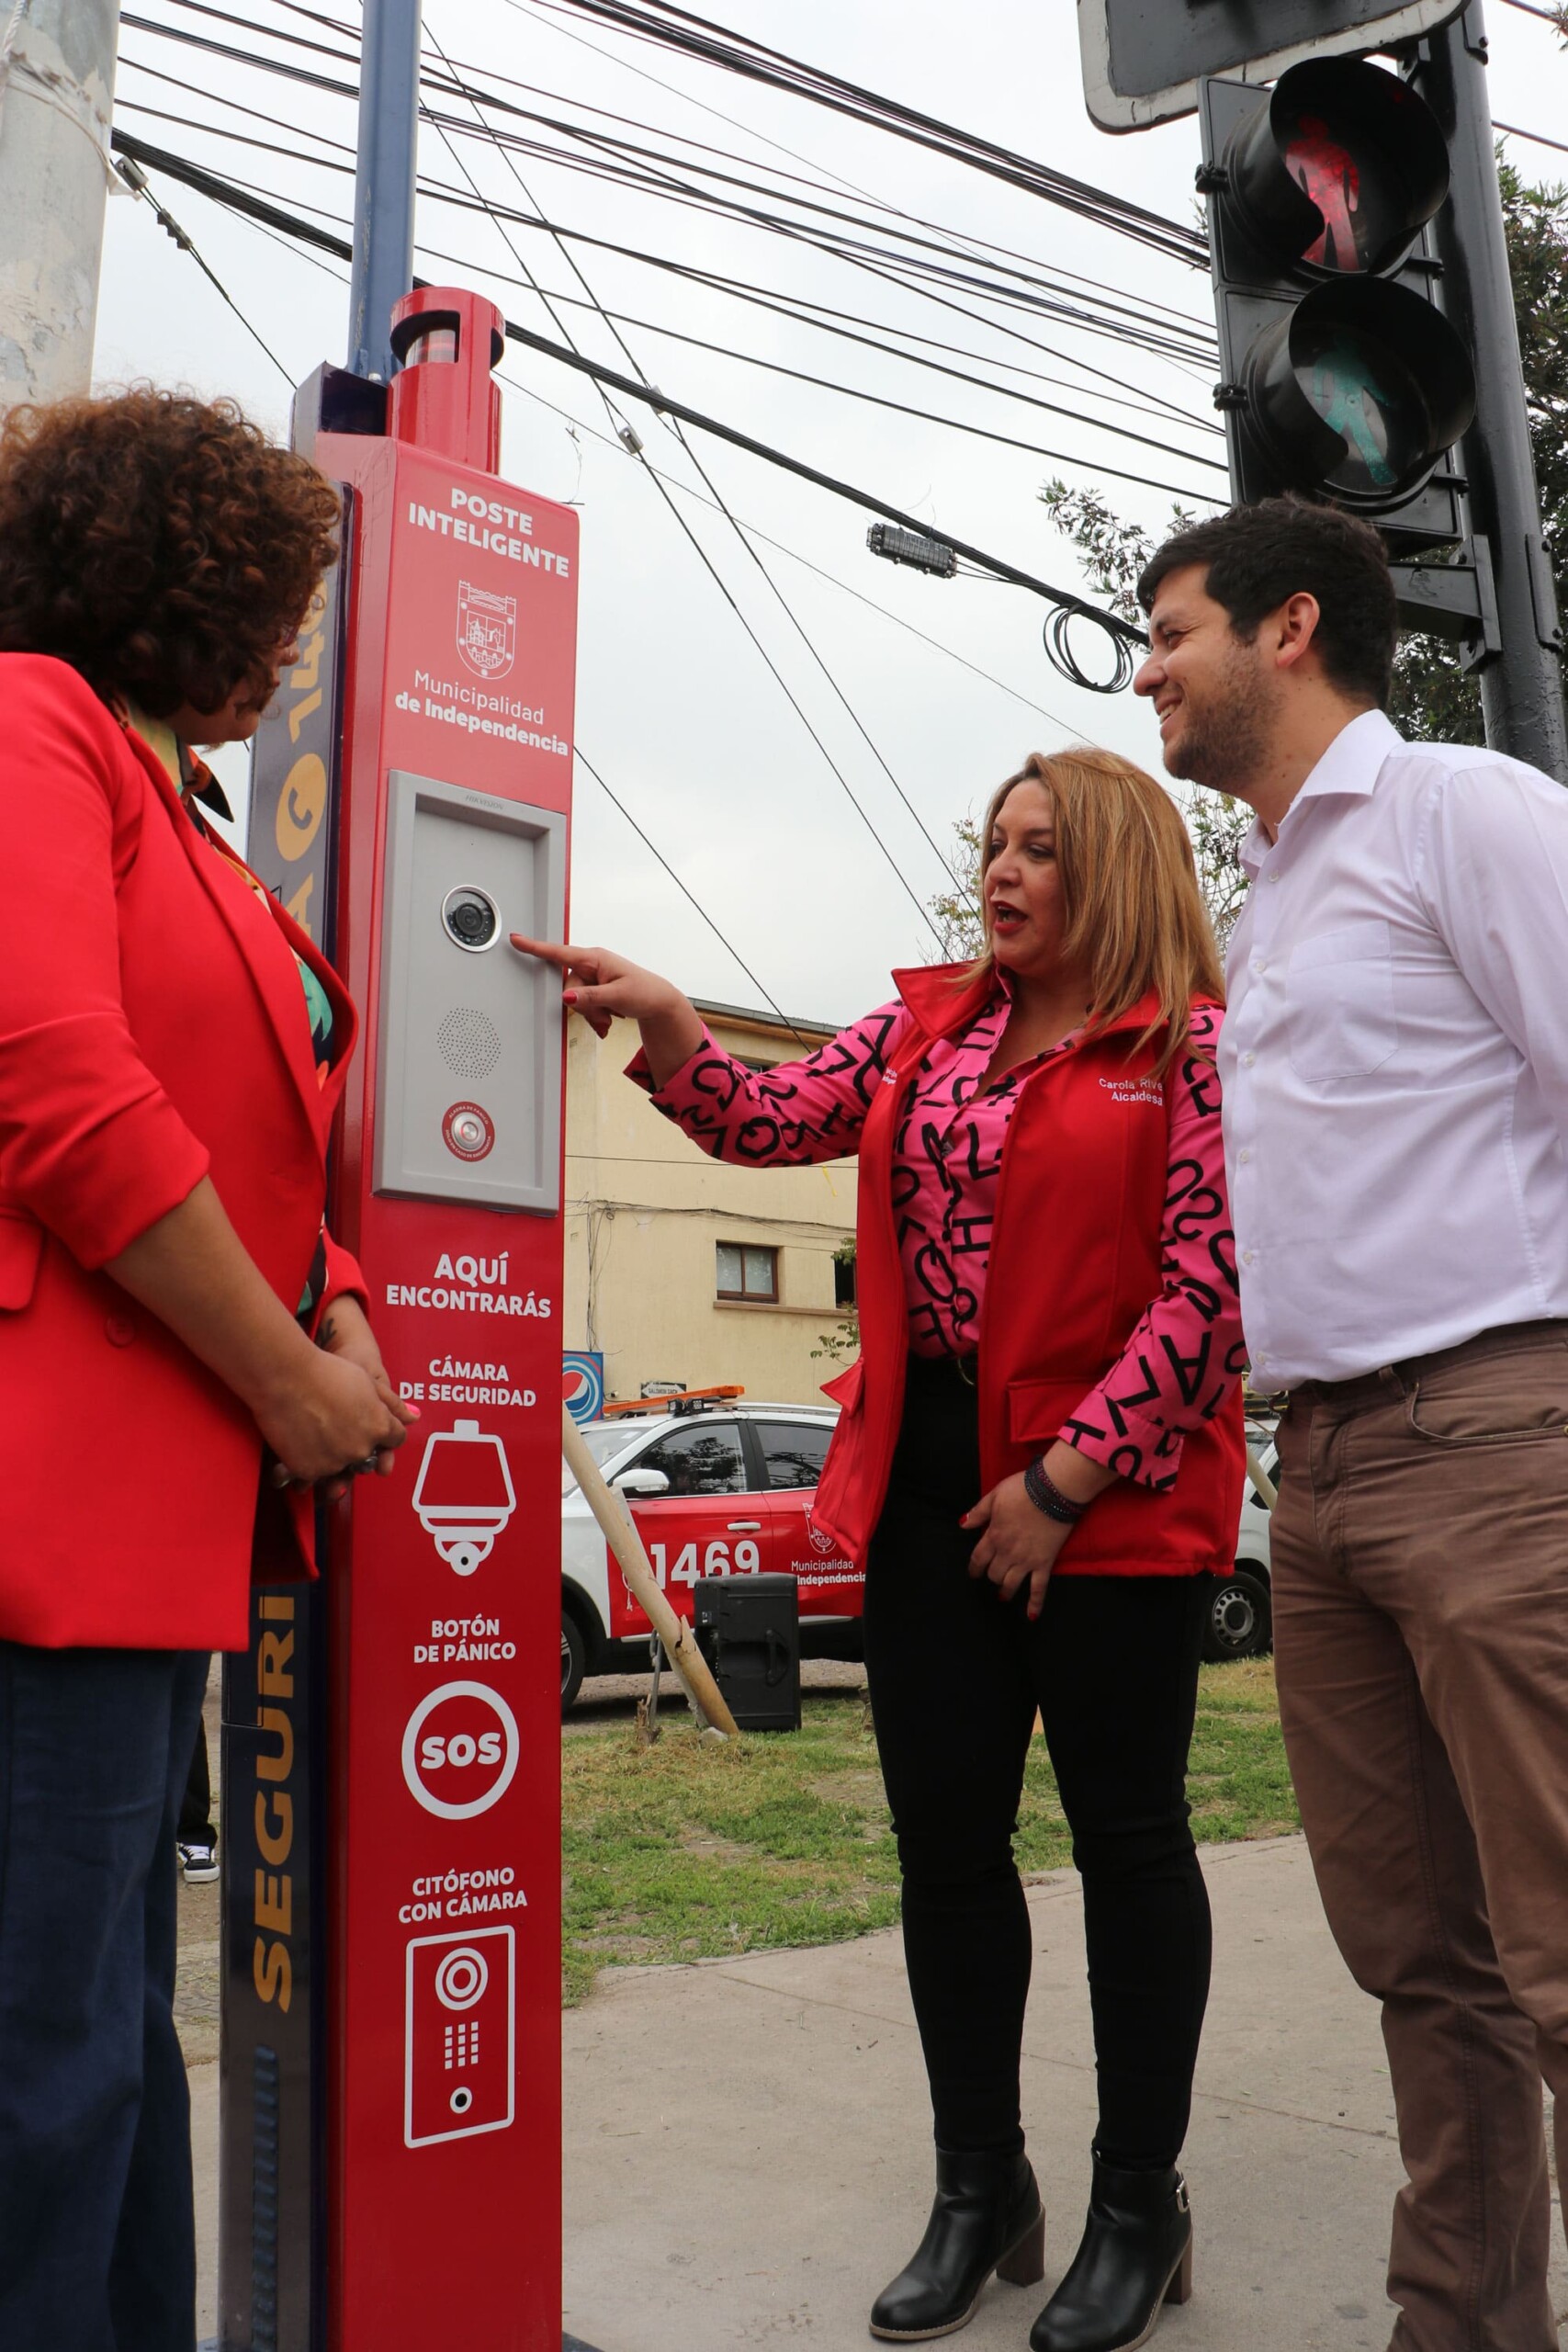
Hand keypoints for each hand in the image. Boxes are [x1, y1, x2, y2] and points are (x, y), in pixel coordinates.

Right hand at [254, 1345, 412, 1492]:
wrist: (285, 1377)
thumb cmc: (328, 1372)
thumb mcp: (368, 1381)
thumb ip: (392, 1403)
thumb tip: (414, 1417)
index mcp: (380, 1427)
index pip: (395, 1439)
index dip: (383, 1429)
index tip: (368, 1421)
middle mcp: (361, 1449)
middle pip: (367, 1456)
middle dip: (357, 1444)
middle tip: (336, 1423)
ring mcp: (335, 1463)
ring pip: (339, 1468)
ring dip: (332, 1456)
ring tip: (316, 1431)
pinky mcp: (310, 1471)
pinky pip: (314, 1475)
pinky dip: (309, 1463)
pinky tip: (301, 1443)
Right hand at [510, 936, 687, 1039]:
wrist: (659, 1003)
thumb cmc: (645, 992)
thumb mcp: (617, 995)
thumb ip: (590, 996)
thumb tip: (567, 996)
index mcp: (595, 958)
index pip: (560, 953)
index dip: (536, 948)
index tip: (517, 940)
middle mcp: (591, 965)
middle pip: (568, 987)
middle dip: (583, 1006)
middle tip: (606, 1015)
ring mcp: (593, 978)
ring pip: (575, 1000)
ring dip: (591, 1014)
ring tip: (610, 1017)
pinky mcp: (595, 989)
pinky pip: (583, 1005)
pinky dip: (593, 1016)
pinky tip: (607, 1020)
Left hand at [963, 1472, 1074, 1620]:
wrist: (1053, 1491)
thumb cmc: (1023, 1489)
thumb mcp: (995, 1495)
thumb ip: (978, 1512)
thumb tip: (963, 1525)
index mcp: (994, 1535)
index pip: (978, 1559)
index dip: (974, 1568)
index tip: (973, 1574)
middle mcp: (1007, 1552)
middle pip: (994, 1574)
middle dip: (991, 1577)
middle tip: (992, 1577)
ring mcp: (1026, 1560)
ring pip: (1010, 1584)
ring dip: (1005, 1592)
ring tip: (1003, 1596)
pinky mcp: (1044, 1563)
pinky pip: (1039, 1588)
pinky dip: (1035, 1604)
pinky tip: (1031, 1616)